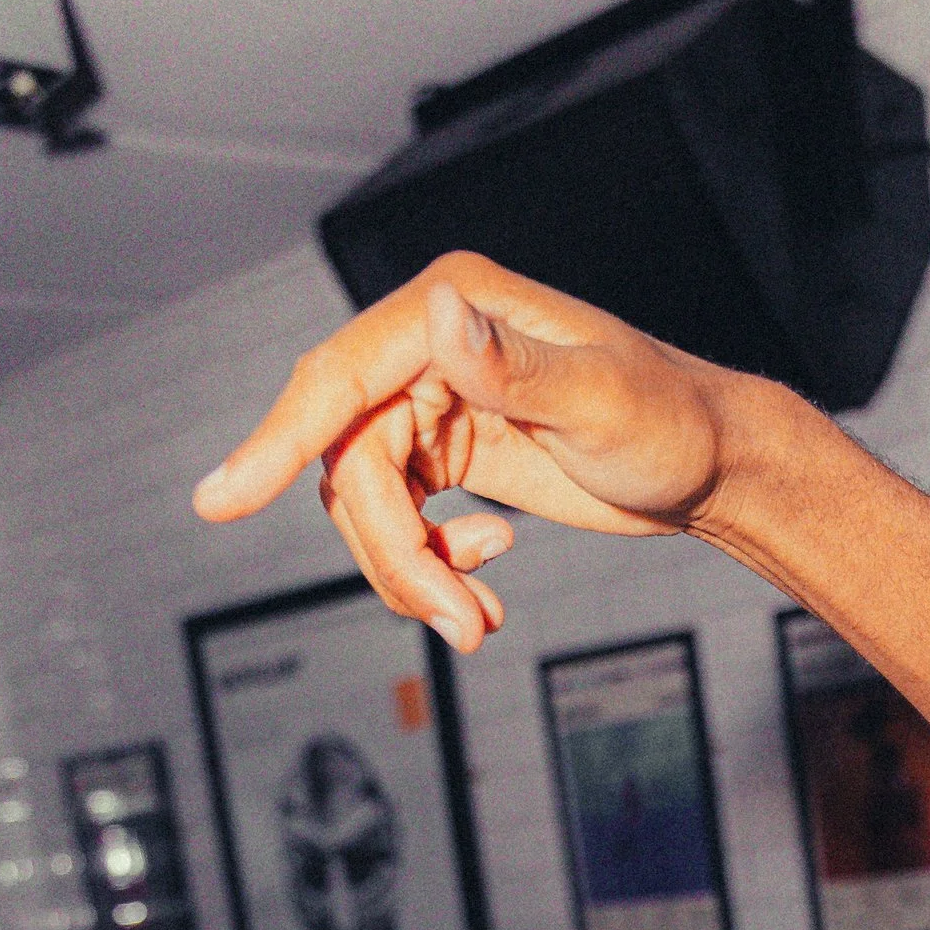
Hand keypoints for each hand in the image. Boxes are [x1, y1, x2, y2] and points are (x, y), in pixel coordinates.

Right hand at [191, 255, 755, 649]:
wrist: (709, 464)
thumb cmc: (671, 421)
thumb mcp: (602, 400)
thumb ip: (514, 366)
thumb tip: (439, 314)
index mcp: (453, 305)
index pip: (340, 380)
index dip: (276, 442)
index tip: (220, 504)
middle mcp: (430, 344)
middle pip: (348, 462)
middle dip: (392, 553)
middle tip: (460, 625)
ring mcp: (433, 399)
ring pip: (364, 501)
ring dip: (411, 574)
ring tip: (480, 619)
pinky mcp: (446, 451)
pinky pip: (396, 520)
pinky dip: (430, 567)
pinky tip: (489, 575)